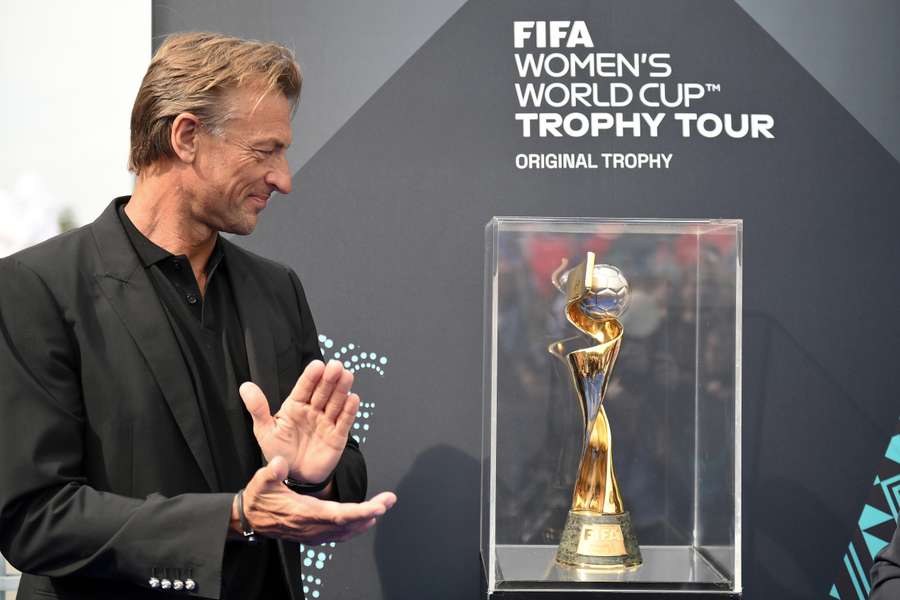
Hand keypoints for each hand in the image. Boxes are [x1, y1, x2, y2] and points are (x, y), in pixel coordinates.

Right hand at [234, 457, 396, 543]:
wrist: (250, 519)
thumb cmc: (258, 498)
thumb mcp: (260, 482)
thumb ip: (271, 472)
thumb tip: (280, 462)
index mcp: (304, 512)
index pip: (338, 515)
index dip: (360, 512)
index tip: (378, 507)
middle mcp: (312, 526)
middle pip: (348, 523)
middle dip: (371, 512)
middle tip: (389, 500)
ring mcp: (314, 532)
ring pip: (346, 530)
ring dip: (366, 519)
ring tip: (383, 504)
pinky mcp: (314, 533)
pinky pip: (340, 533)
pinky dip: (355, 525)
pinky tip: (367, 518)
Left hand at [240, 360, 357, 483]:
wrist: (294, 476)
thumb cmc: (280, 452)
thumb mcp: (265, 431)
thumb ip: (258, 408)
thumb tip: (245, 386)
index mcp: (295, 406)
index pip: (304, 387)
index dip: (311, 376)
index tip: (317, 365)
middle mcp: (313, 411)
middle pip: (323, 391)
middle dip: (329, 379)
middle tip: (335, 366)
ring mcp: (326, 422)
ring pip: (336, 402)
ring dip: (342, 389)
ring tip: (346, 376)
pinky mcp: (337, 436)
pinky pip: (344, 422)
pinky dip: (349, 410)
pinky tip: (353, 399)